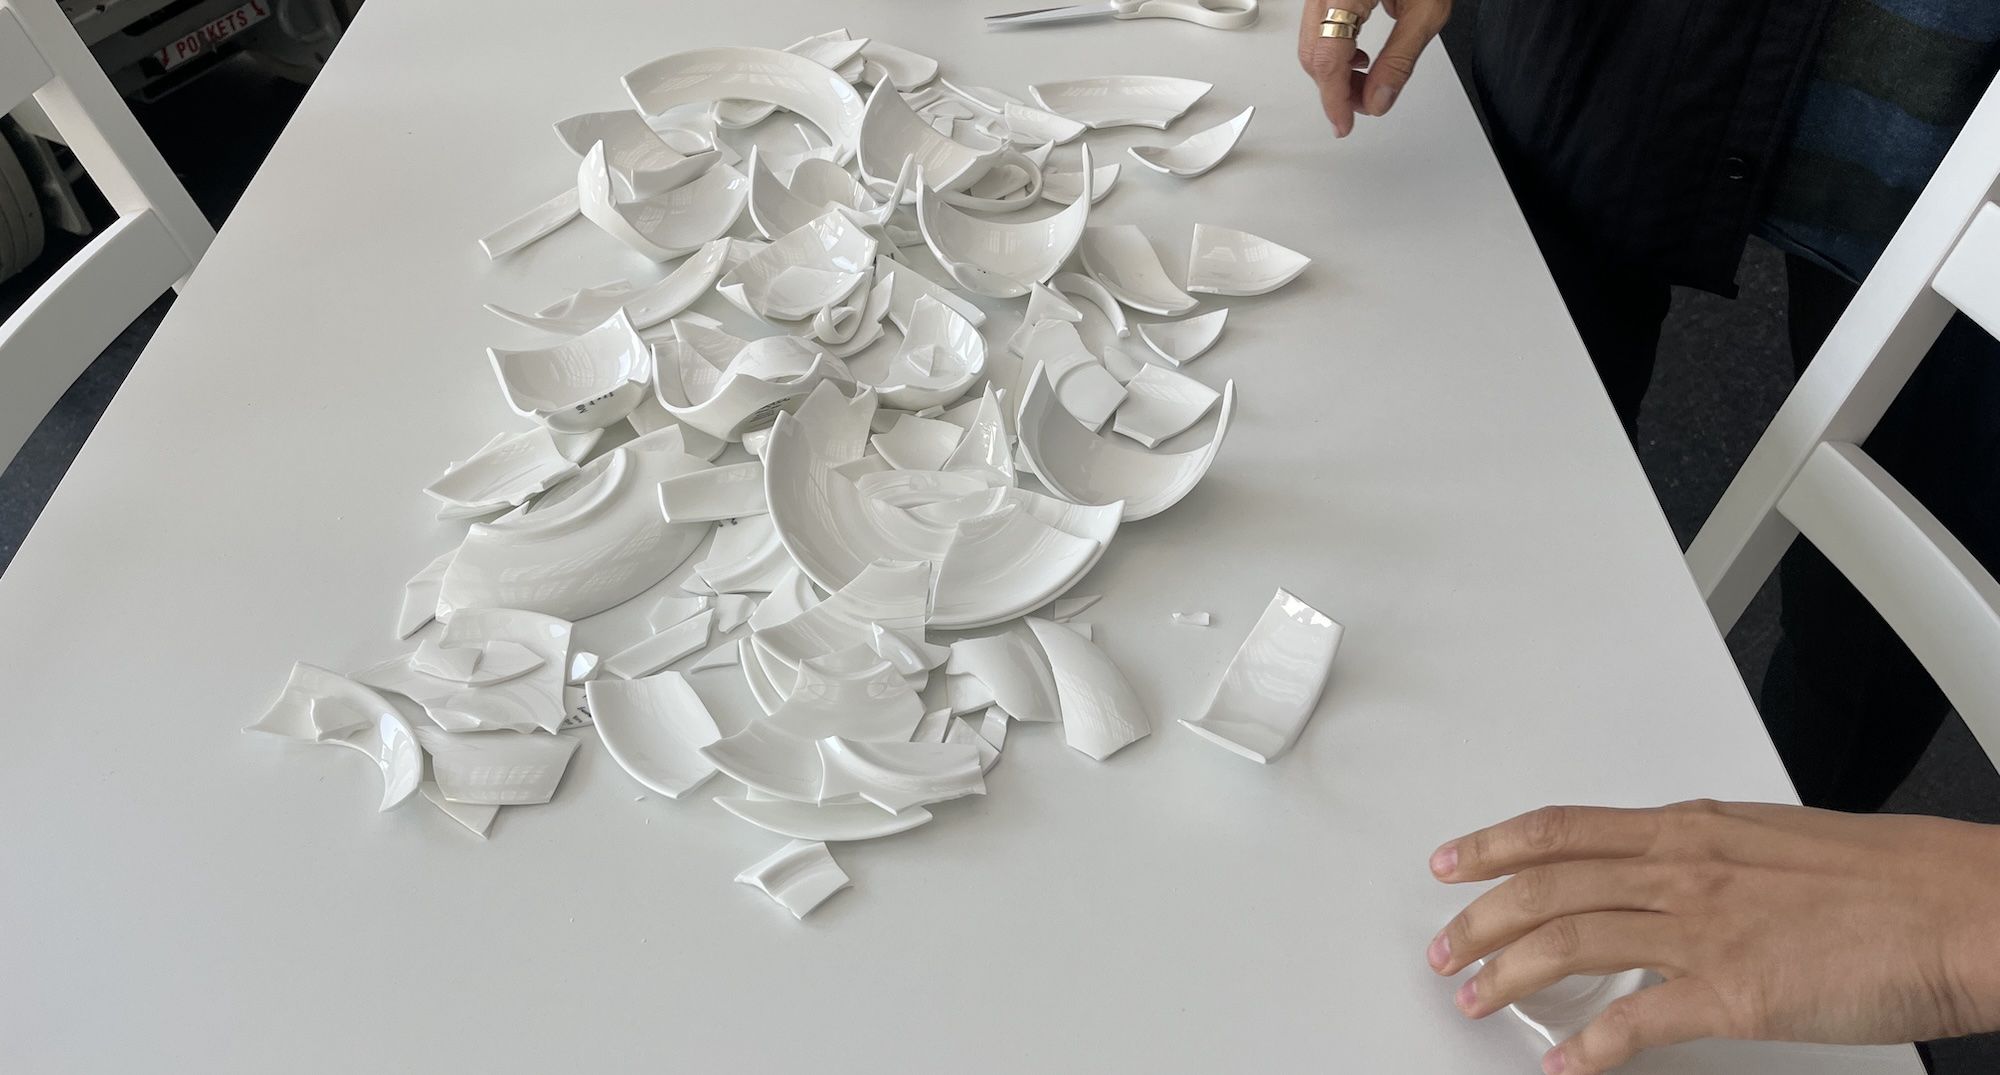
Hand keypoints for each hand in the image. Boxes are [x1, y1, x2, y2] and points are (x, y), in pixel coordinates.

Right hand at [1296, 0, 1449, 136]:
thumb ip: (1401, 59)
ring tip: (1368, 83)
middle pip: (1313, 54)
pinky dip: (1337, 50)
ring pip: (1313, 42)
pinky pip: (1319, 25)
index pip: (1327, 60)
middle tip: (1364, 105)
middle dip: (1336, 88)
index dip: (1334, 100)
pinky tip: (1360, 58)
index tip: (1343, 124)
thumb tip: (1379, 99)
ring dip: (1336, 72)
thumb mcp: (1426, 9)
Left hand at [1425, 800, 1999, 1073]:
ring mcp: (1706, 929)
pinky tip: (1562, 1065)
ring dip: (1508, 974)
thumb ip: (1704, 854)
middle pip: (1548, 886)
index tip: (1450, 862)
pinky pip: (1638, 1021)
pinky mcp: (1736, 992)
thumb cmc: (1886, 877)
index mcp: (1691, 828)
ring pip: (1571, 940)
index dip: (1493, 845)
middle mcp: (1685, 869)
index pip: (1562, 829)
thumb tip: (1655, 869)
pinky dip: (1590, 1047)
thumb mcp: (1770, 842)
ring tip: (1473, 998)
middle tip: (1444, 949)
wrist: (1960, 908)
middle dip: (1480, 919)